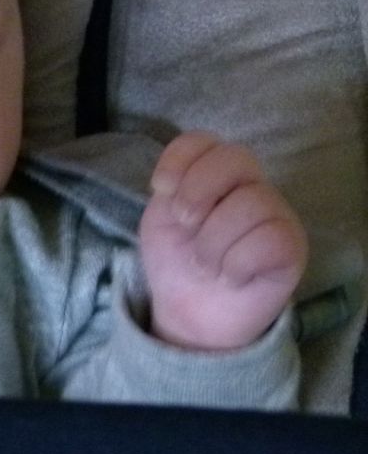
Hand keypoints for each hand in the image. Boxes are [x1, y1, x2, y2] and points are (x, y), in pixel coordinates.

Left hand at [138, 132, 306, 349]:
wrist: (191, 312)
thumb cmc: (179, 259)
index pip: (204, 141)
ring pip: (249, 204)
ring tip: (207, 264)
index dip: (179, 158)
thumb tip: (180, 179)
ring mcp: (277, 214)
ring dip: (212, 242)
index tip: (160, 189)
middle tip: (185, 224)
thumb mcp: (163, 219)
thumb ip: (173, 189)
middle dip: (197, 191)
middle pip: (235, 158)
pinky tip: (231, 277)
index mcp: (215, 175)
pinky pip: (269, 239)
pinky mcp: (293, 247)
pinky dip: (237, 263)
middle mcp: (251, 187)